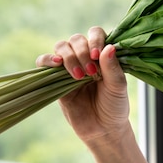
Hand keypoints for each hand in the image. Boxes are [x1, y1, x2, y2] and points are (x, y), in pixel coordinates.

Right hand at [36, 27, 130, 145]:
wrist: (103, 129)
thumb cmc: (114, 106)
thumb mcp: (118, 87)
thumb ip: (113, 68)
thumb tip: (109, 47)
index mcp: (103, 54)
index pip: (95, 33)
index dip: (95, 40)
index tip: (98, 56)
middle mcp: (86, 57)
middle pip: (76, 39)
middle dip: (83, 52)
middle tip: (91, 72)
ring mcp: (69, 67)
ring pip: (61, 47)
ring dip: (69, 57)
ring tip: (79, 76)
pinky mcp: (55, 80)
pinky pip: (44, 62)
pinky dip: (47, 59)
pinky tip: (56, 64)